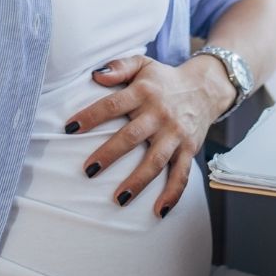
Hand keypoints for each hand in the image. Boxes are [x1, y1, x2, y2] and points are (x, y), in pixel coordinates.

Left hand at [65, 53, 234, 217]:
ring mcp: (175, 134)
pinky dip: (172, 194)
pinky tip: (159, 212)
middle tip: (89, 170)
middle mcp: (160, 114)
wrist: (205, 88)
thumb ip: (119, 67)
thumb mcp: (143, 64)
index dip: (91, 116)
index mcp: (144, 93)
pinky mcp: (189, 149)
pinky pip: (181, 174)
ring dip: (138, 181)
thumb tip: (95, 75)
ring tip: (118, 199)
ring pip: (156, 160)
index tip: (70, 129)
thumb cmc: (164, 79)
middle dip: (110, 154)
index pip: (113, 105)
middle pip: (132, 136)